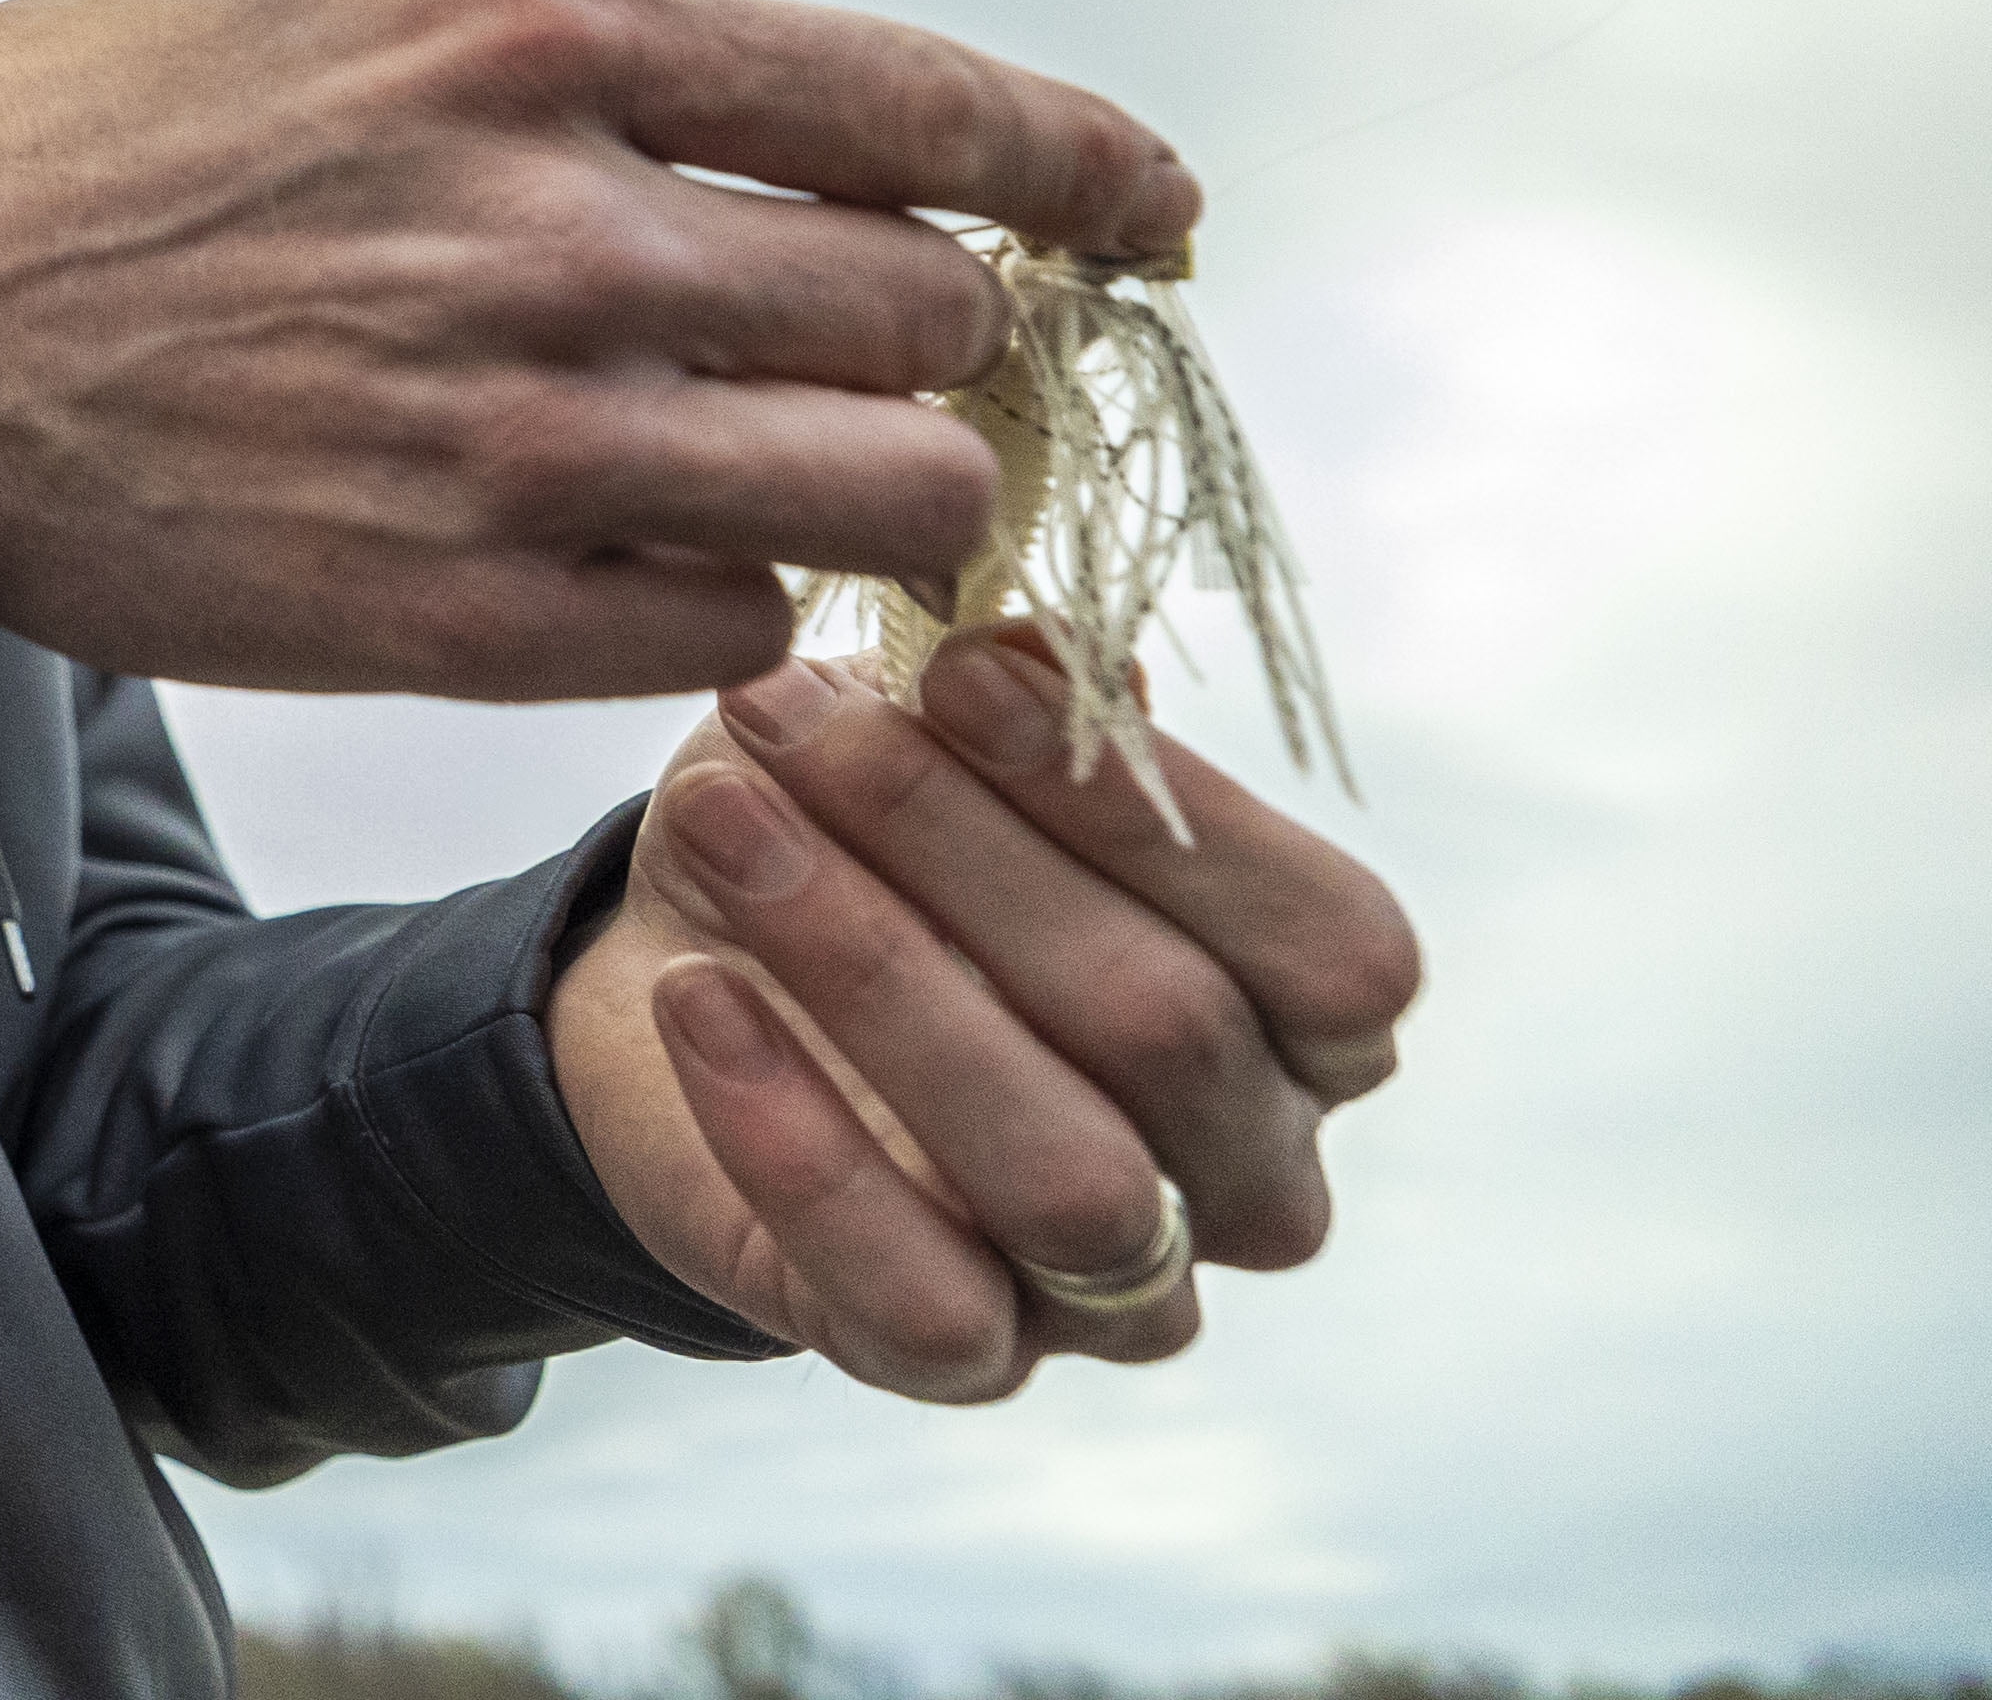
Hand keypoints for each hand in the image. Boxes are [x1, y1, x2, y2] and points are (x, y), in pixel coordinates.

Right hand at [0, 0, 1193, 696]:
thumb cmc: (93, 131)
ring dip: (884, 489)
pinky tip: (648, 555)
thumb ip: (589, 58)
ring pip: (890, 494)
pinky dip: (732, 599)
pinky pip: (732, 630)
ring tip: (813, 475)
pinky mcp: (456, 612)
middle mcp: (560, 231)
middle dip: (963, 347)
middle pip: (942, 318)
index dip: (1086, 166)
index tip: (1148, 212)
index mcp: (538, 38)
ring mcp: (517, 437)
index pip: (929, 103)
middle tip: (918, 366)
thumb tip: (819, 130)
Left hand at [549, 630, 1420, 1397]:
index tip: (953, 667)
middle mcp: (1255, 1172)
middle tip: (779, 715)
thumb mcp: (918, 737)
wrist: (671, 983)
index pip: (1326, 942)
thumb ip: (1012, 700)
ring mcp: (1120, 1288)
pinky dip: (795, 1141)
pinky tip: (697, 1002)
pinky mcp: (964, 1359)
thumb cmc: (854, 840)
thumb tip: (1043, 638)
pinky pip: (919, 1293)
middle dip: (955, 846)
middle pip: (1166, 1027)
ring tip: (718, 823)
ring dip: (872, 974)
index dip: (1142, 803)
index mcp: (1306, 1020)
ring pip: (1065, 1174)